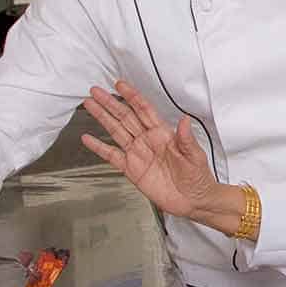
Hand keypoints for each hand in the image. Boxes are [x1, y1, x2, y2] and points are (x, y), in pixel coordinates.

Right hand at [82, 81, 220, 218]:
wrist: (193, 201)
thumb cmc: (197, 177)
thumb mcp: (195, 156)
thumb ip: (186, 139)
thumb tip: (185, 120)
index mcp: (163, 134)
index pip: (144, 110)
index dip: (132, 96)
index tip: (120, 85)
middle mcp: (147, 140)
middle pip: (125, 117)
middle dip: (110, 103)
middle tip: (96, 91)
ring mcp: (138, 154)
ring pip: (116, 131)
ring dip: (102, 118)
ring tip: (89, 105)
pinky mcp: (131, 169)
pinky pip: (112, 156)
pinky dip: (99, 147)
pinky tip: (88, 139)